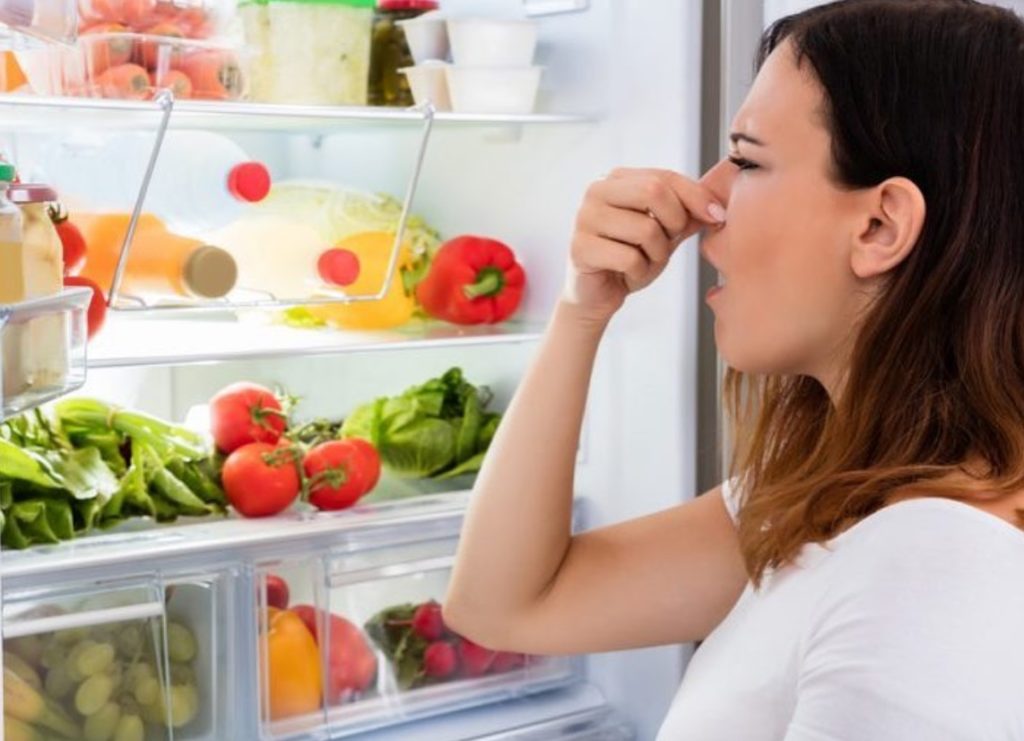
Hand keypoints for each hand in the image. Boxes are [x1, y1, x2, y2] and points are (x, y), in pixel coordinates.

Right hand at [562, 168, 724, 324]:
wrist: (600, 293)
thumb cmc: (631, 257)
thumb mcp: (666, 231)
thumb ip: (689, 213)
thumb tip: (721, 202)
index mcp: (617, 179)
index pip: (664, 177)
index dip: (696, 196)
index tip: (717, 216)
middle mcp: (596, 191)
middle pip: (653, 192)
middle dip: (674, 222)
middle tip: (669, 242)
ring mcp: (585, 219)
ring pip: (645, 229)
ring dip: (657, 253)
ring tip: (644, 261)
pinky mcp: (580, 248)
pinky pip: (629, 258)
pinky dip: (639, 272)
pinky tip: (628, 274)